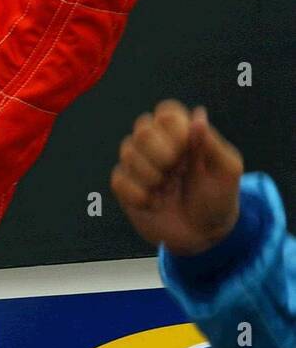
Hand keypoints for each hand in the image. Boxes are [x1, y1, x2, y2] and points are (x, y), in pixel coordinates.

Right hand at [110, 100, 243, 256]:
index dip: (173, 128)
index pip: (166, 112)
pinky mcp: (125, 186)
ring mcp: (138, 165)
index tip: (186, 148)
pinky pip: (119, 179)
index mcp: (182, 135)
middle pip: (142, 127)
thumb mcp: (227, 170)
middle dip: (160, 152)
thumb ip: (210, 143)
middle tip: (175, 171)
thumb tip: (197, 115)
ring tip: (166, 190)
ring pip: (127, 152)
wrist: (202, 235)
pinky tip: (153, 203)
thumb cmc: (218, 199)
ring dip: (151, 176)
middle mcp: (157, 145)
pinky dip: (138, 195)